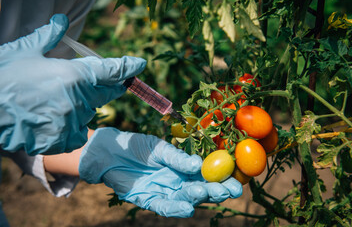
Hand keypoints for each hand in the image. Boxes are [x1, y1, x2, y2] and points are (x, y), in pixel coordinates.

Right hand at [0, 14, 145, 154]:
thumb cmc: (3, 76)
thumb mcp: (25, 50)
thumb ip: (49, 36)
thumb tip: (62, 21)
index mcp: (74, 75)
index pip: (111, 71)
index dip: (127, 67)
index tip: (139, 65)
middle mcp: (78, 100)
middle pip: (105, 93)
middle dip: (107, 86)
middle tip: (100, 82)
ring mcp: (70, 122)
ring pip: (90, 112)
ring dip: (83, 106)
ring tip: (59, 100)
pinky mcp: (61, 140)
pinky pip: (78, 134)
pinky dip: (73, 127)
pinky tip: (57, 120)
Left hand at [79, 127, 241, 217]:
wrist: (111, 152)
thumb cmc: (137, 146)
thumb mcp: (160, 149)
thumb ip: (177, 158)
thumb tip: (199, 165)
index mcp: (183, 168)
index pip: (207, 175)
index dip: (222, 179)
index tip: (236, 180)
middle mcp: (177, 182)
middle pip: (201, 190)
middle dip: (216, 191)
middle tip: (230, 190)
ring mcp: (165, 192)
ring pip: (186, 199)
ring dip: (198, 197)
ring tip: (208, 193)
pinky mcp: (149, 200)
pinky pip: (164, 207)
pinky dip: (175, 208)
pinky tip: (188, 208)